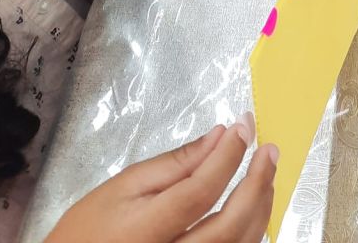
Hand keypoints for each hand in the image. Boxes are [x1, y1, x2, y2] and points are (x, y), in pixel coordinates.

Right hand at [45, 120, 276, 242]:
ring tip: (265, 174)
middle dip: (257, 185)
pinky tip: (253, 208)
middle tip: (269, 150)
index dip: (227, 157)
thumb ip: (174, 164)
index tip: (243, 126)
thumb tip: (219, 137)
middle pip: (229, 228)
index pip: (199, 192)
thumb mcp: (122, 187)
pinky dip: (250, 233)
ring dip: (260, 209)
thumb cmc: (89, 229)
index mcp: (144, 232)